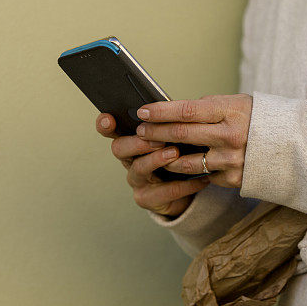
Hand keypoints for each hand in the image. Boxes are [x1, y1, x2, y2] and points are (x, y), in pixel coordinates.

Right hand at [95, 113, 209, 217]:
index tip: (109, 118)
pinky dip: (183, 185)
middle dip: (137, 143)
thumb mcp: (176, 137)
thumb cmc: (180, 156)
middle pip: (120, 148)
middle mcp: (130, 160)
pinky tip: (199, 178)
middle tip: (157, 138)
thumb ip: (170, 124)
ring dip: (157, 160)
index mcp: (132, 140)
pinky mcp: (148, 199)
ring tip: (175, 153)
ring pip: (139, 169)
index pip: (112, 130)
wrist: (188, 190)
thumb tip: (175, 107)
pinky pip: (164, 192)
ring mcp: (137, 180)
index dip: (106, 125)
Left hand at [134, 94, 252, 188]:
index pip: (187, 110)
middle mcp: (231, 137)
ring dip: (165, 156)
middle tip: (141, 129)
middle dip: (156, 132)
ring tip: (155, 149)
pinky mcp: (233, 179)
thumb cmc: (260, 120)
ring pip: (186, 161)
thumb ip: (208, 108)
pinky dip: (191, 170)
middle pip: (182, 135)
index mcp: (231, 112)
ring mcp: (232, 160)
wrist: (293, 146)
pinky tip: (182, 163)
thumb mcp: (238, 104)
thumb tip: (173, 112)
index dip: (161, 111)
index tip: (143, 110)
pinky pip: (204, 175)